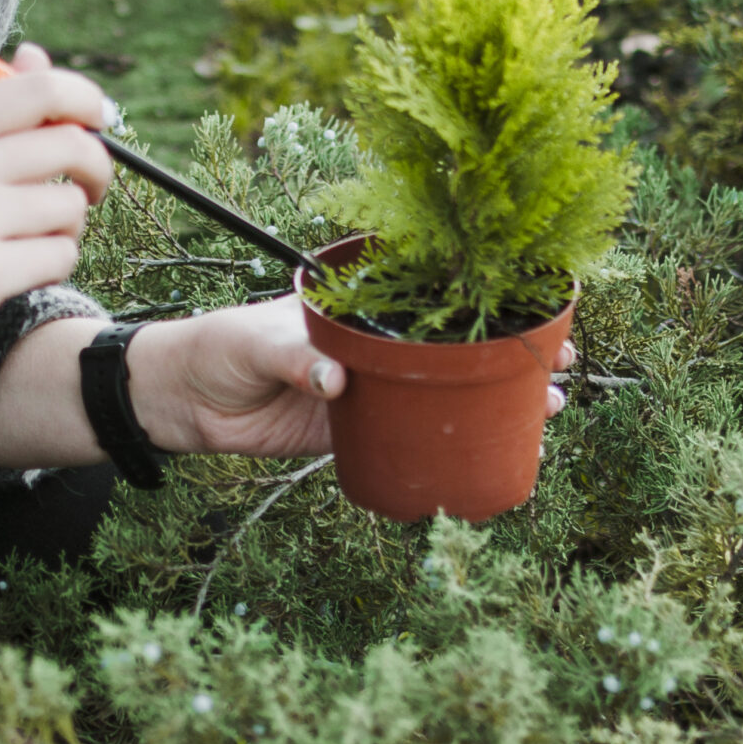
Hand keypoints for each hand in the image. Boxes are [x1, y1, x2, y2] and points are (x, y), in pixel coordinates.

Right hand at [0, 42, 113, 375]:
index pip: (40, 88)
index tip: (99, 120)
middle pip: (72, 144)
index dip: (85, 99)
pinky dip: (53, 266)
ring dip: (67, 228)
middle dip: (96, 168)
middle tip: (88, 188)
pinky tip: (20, 271)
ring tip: (32, 240)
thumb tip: (37, 57)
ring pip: (71, 206)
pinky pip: (60, 256)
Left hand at [130, 299, 580, 458]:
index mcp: (358, 302)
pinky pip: (410, 434)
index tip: (536, 308)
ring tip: (548, 410)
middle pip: (453, 344)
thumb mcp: (255, 341)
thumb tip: (335, 383)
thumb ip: (297, 358)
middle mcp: (374, 341)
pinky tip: (487, 451)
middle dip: (509, 353)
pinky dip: (448, 441)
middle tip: (561, 368)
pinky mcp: (353, 428)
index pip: (433, 292)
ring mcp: (368, 386)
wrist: (181, 399)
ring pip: (444, 392)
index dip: (485, 300)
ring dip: (494, 401)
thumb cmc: (218, 347)